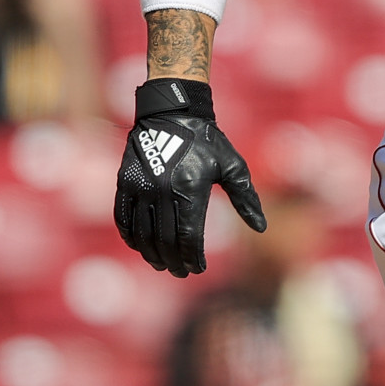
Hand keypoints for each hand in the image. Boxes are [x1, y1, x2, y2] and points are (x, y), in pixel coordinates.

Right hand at [114, 79, 264, 276]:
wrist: (173, 112)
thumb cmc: (208, 141)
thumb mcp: (233, 165)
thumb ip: (246, 198)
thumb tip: (261, 228)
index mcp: (190, 188)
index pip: (189, 236)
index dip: (193, 257)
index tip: (199, 268)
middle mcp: (162, 190)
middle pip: (165, 240)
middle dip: (174, 261)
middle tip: (181, 272)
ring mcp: (140, 187)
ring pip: (142, 234)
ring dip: (152, 255)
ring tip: (163, 265)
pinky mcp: (125, 182)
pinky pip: (123, 219)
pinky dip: (132, 238)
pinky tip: (142, 248)